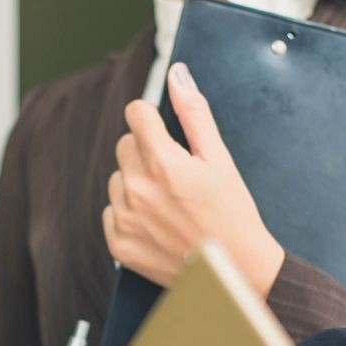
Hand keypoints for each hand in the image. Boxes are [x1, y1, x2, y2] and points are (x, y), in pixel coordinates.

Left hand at [105, 62, 284, 294]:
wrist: (233, 272)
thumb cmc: (232, 213)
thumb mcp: (219, 159)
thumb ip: (194, 112)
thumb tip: (177, 73)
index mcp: (162, 162)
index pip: (135, 114)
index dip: (152, 120)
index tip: (165, 134)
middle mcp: (137, 189)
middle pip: (125, 146)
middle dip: (148, 153)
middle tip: (177, 177)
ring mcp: (125, 218)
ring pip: (118, 179)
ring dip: (138, 184)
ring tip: (170, 204)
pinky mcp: (118, 243)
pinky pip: (112, 211)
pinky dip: (130, 214)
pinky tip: (158, 224)